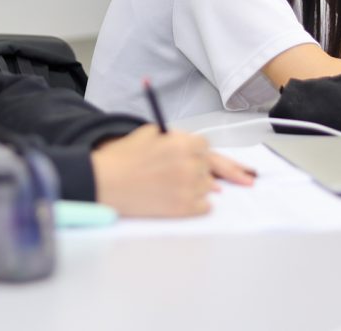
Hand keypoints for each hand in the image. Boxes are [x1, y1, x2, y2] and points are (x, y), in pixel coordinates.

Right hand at [90, 125, 251, 216]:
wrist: (105, 182)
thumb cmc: (124, 157)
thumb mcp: (150, 133)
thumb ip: (176, 137)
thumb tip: (197, 148)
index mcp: (183, 142)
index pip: (206, 147)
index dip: (200, 153)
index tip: (199, 159)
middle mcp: (190, 164)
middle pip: (210, 168)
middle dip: (204, 171)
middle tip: (235, 178)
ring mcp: (188, 187)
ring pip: (209, 187)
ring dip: (200, 187)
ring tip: (177, 187)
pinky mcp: (184, 208)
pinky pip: (205, 207)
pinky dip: (199, 205)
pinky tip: (185, 201)